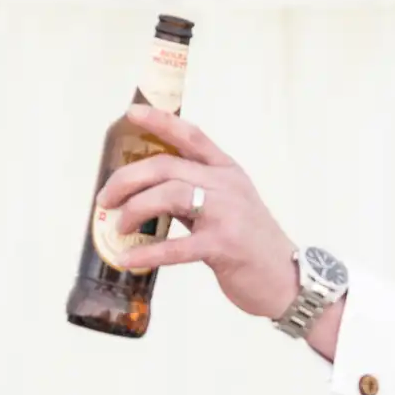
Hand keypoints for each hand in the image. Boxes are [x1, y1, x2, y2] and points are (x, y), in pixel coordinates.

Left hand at [94, 107, 301, 318]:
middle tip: (106, 198)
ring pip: (169, 195)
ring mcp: (227, 214)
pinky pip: (177, 245)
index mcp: (227, 172)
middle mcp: (227, 186)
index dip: (160, 121)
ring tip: (119, 225)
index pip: (191, 136)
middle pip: (167, 167)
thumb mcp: (229, 207)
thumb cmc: (253, 245)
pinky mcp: (224, 246)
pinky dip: (147, 252)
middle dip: (128, 179)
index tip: (131, 114)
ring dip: (135, 209)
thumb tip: (149, 194)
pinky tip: (128, 258)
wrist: (288, 280)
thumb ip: (195, 195)